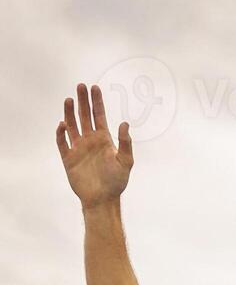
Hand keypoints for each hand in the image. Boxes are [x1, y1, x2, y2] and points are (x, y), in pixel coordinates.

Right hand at [56, 84, 133, 210]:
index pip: (99, 116)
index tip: (94, 88)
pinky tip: (62, 124)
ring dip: (69, 112)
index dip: (97, 102)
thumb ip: (125, 142)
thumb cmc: (117, 181)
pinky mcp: (68, 158)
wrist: (103, 198)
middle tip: (80, 86)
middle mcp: (90, 140)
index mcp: (104, 139)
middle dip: (82, 101)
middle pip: (84, 116)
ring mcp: (78, 148)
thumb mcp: (126, 161)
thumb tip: (124, 123)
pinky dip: (60, 133)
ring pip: (71, 125)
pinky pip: (62, 142)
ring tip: (69, 99)